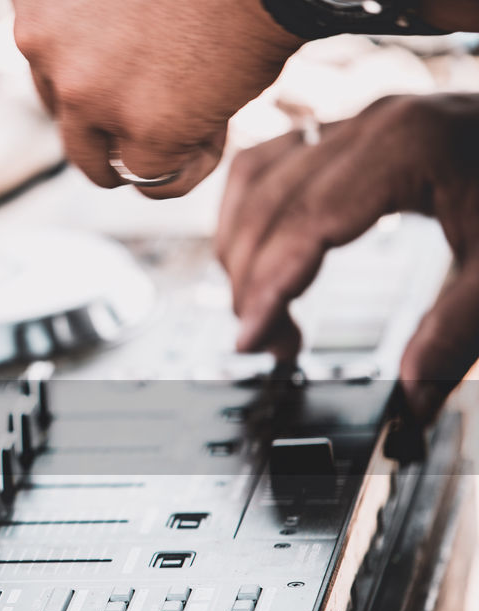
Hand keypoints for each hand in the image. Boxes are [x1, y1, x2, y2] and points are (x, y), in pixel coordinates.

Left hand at [12, 0, 302, 197]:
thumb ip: (93, 21)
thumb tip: (108, 82)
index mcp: (38, 1)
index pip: (45, 64)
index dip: (95, 73)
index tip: (140, 65)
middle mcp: (41, 43)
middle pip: (65, 111)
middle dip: (112, 117)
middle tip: (172, 94)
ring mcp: (85, 92)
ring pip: (96, 160)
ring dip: (138, 155)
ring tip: (197, 120)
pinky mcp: (139, 131)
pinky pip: (153, 180)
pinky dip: (187, 169)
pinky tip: (218, 132)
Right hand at [217, 94, 478, 421]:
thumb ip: (456, 334)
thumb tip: (410, 402)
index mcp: (407, 147)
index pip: (303, 223)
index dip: (265, 287)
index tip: (250, 340)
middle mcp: (372, 125)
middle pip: (268, 204)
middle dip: (249, 281)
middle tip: (268, 344)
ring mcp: (360, 121)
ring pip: (256, 178)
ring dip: (240, 245)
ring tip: (257, 305)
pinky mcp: (355, 129)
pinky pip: (274, 160)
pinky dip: (251, 210)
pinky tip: (258, 251)